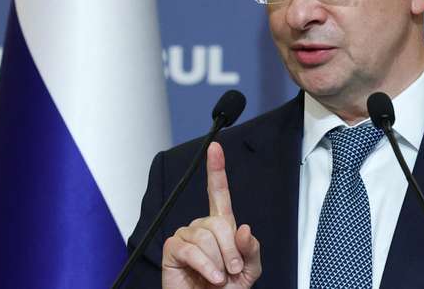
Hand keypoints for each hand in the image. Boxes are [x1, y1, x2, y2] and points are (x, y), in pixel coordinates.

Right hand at [161, 142, 261, 287]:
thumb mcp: (250, 269)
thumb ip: (251, 249)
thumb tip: (243, 228)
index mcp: (221, 226)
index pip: (218, 193)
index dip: (216, 169)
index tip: (215, 147)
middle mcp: (201, 226)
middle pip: (219, 223)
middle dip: (230, 249)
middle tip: (232, 270)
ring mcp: (185, 236)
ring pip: (206, 237)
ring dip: (219, 262)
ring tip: (219, 278)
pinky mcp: (172, 249)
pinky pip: (192, 249)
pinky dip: (206, 266)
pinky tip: (211, 278)